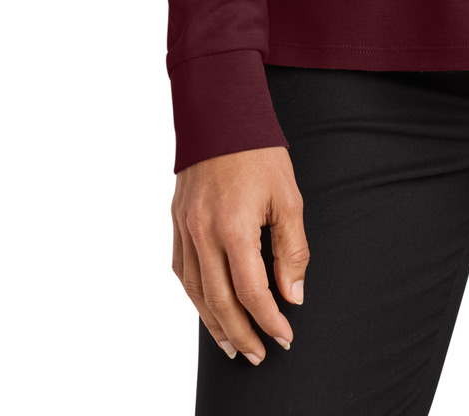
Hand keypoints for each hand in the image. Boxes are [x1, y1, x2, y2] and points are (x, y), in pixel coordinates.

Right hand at [171, 145, 308, 363]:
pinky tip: (207, 306)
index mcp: (234, 227)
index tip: (285, 336)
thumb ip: (292, 250)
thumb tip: (292, 295)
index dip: (269, 321)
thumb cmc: (259, 152)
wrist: (221, 113)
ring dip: (213, 324)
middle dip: (241, 335)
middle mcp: (203, 233)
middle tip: (258, 356)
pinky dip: (194, 295)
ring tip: (231, 345)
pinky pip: (181, 270)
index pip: (251, 292)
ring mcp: (184, 228)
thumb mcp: (288, 197)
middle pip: (220, 301)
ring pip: (195, 292)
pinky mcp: (176, 220)